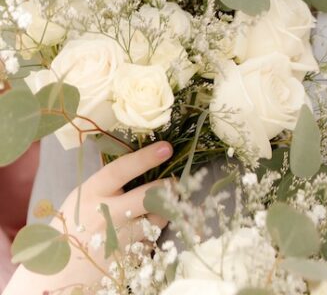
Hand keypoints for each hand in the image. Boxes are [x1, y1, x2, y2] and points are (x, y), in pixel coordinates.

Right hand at [5, 141, 172, 294]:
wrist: (58, 271)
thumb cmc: (72, 226)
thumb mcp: (82, 197)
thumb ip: (108, 182)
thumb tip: (142, 160)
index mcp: (92, 194)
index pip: (121, 170)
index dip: (145, 158)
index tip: (166, 147)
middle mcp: (105, 215)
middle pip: (148, 196)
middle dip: (169, 188)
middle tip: (176, 183)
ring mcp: (118, 239)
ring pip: (157, 219)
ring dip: (162, 212)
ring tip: (155, 209)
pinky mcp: (128, 259)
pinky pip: (152, 240)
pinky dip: (151, 235)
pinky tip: (140, 234)